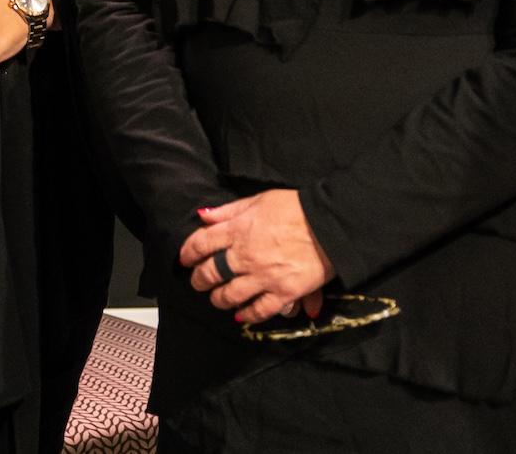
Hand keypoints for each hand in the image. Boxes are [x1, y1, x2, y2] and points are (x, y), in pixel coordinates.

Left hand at [179, 189, 334, 325]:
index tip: (185, 259)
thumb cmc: (296, 208)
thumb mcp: (259, 200)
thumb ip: (229, 210)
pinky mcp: (283, 292)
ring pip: (230, 295)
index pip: (200, 243)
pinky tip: (241, 315)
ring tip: (217, 299)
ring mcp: (263, 277)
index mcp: (238, 229)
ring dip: (219, 299)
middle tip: (198, 282)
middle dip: (200, 279)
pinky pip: (259, 310)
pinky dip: (247, 315)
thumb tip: (203, 215)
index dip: (188, 253)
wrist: (330, 225)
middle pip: (211, 273)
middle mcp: (245, 255)